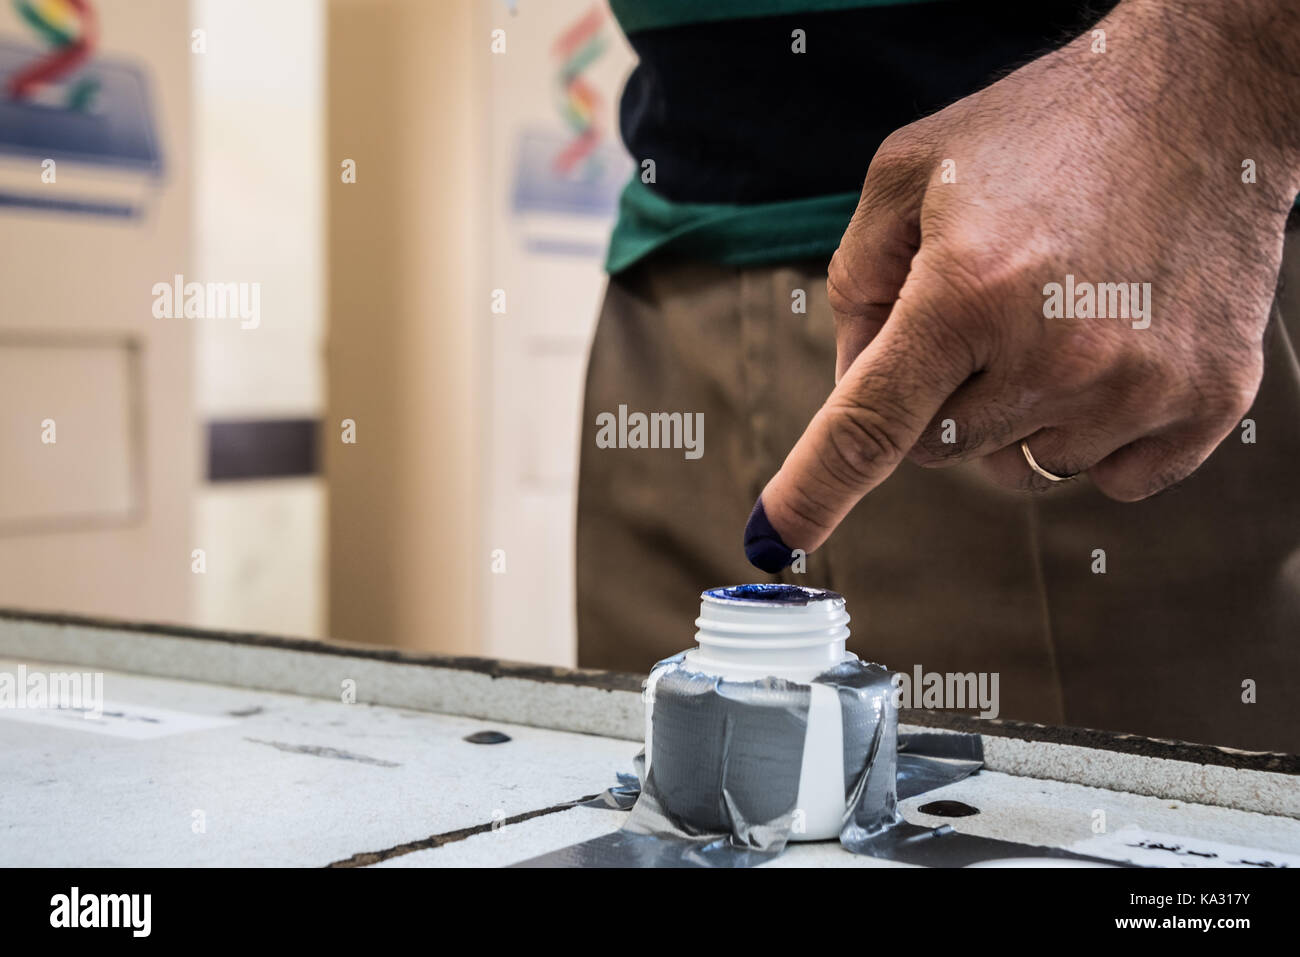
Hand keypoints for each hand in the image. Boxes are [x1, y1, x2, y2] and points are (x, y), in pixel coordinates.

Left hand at [745, 0, 1299, 569]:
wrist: (1208, 101)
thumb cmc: (1046, 130)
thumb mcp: (913, 171)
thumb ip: (859, 281)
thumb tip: (851, 386)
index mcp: (968, 289)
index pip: (873, 423)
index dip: (818, 488)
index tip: (779, 534)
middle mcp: (1055, 352)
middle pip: (942, 447)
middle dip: (943, 394)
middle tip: (991, 311)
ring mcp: (1139, 386)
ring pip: (1024, 468)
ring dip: (1022, 415)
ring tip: (1062, 317)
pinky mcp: (1209, 402)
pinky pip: (1113, 478)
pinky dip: (1100, 431)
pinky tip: (1117, 347)